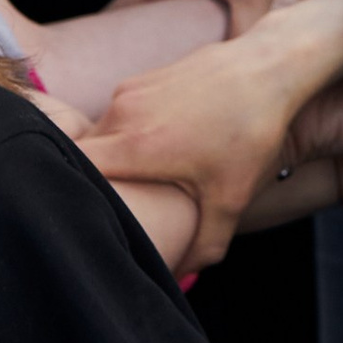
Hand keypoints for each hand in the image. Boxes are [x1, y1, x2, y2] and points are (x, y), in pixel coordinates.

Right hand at [87, 0, 342, 261]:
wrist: (272, 66)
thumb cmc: (251, 133)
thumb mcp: (231, 199)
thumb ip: (203, 244)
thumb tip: (184, 276)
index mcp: (134, 146)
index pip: (73, 169)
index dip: (70, 193)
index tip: (84, 212)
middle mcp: (123, 113)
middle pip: (83, 155)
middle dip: (93, 181)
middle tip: (116, 203)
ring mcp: (132, 89)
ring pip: (103, 132)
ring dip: (113, 156)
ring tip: (138, 179)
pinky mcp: (145, 77)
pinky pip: (121, 112)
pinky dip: (128, 133)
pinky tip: (157, 148)